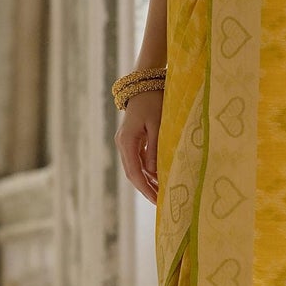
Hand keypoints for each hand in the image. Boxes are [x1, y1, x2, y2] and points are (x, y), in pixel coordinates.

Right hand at [116, 85, 163, 202]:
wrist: (145, 83)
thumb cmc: (154, 101)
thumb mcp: (158, 125)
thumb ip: (156, 149)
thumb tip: (154, 173)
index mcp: (127, 141)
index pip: (135, 172)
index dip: (145, 188)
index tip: (157, 200)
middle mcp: (123, 144)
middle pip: (133, 173)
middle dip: (146, 189)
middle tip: (160, 203)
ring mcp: (126, 142)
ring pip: (135, 168)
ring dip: (147, 181)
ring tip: (162, 193)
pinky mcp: (132, 139)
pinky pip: (138, 160)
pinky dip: (148, 170)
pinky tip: (159, 177)